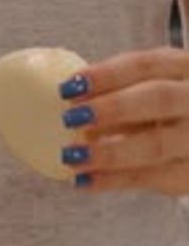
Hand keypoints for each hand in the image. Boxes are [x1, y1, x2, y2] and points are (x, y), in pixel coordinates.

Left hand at [59, 46, 188, 195]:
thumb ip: (117, 94)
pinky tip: (84, 180)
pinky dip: (113, 180)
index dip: (107, 75)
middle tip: (71, 118)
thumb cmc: (165, 114)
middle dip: (112, 108)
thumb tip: (70, 105)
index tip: (69, 86)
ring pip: (155, 145)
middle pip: (158, 99)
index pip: (147, 65)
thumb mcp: (150, 92)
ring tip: (72, 156)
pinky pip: (150, 178)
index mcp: (183, 69)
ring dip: (109, 151)